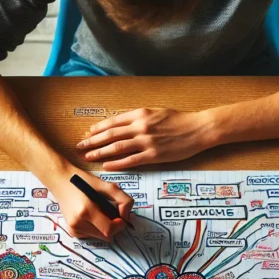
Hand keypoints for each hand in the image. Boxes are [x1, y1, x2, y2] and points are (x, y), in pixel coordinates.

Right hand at [48, 166, 133, 240]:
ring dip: (106, 228)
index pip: (109, 229)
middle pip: (106, 236)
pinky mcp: (72, 231)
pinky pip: (92, 235)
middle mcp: (77, 223)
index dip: (120, 225)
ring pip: (100, 237)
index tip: (122, 216)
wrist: (60, 180)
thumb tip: (127, 217)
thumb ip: (123, 199)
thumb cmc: (83, 180)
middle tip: (113, 212)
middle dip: (114, 226)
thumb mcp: (106, 185)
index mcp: (85, 211)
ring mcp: (73, 229)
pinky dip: (97, 228)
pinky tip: (93, 216)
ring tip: (101, 212)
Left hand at [77, 108, 215, 170]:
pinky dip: (116, 163)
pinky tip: (106, 166)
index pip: (113, 122)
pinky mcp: (154, 155)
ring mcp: (146, 142)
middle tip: (80, 147)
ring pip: (117, 148)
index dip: (98, 129)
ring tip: (89, 156)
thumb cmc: (179, 120)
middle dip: (93, 141)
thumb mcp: (156, 112)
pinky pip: (131, 160)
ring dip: (100, 152)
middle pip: (110, 135)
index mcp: (140, 114)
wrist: (199, 129)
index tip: (88, 134)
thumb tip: (122, 124)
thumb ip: (139, 117)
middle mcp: (141, 127)